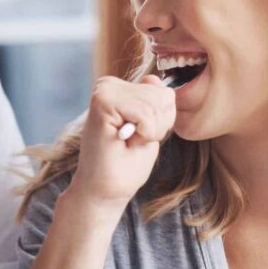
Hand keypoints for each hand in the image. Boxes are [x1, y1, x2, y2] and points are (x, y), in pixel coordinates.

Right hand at [67, 75, 175, 216]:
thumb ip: (152, 102)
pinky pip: (146, 113)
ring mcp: (104, 90)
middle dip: (158, 126)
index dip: (161, 123)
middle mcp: (109, 85)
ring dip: (150, 131)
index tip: (137, 137)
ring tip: (127, 142)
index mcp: (119, 89)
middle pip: (164, 96)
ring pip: (158, 103)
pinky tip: (123, 141)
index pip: (164, 93)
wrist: (104, 191)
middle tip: (131, 142)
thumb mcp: (149, 129)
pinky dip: (144, 133)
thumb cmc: (125, 165)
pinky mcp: (102, 101)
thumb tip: (152, 77)